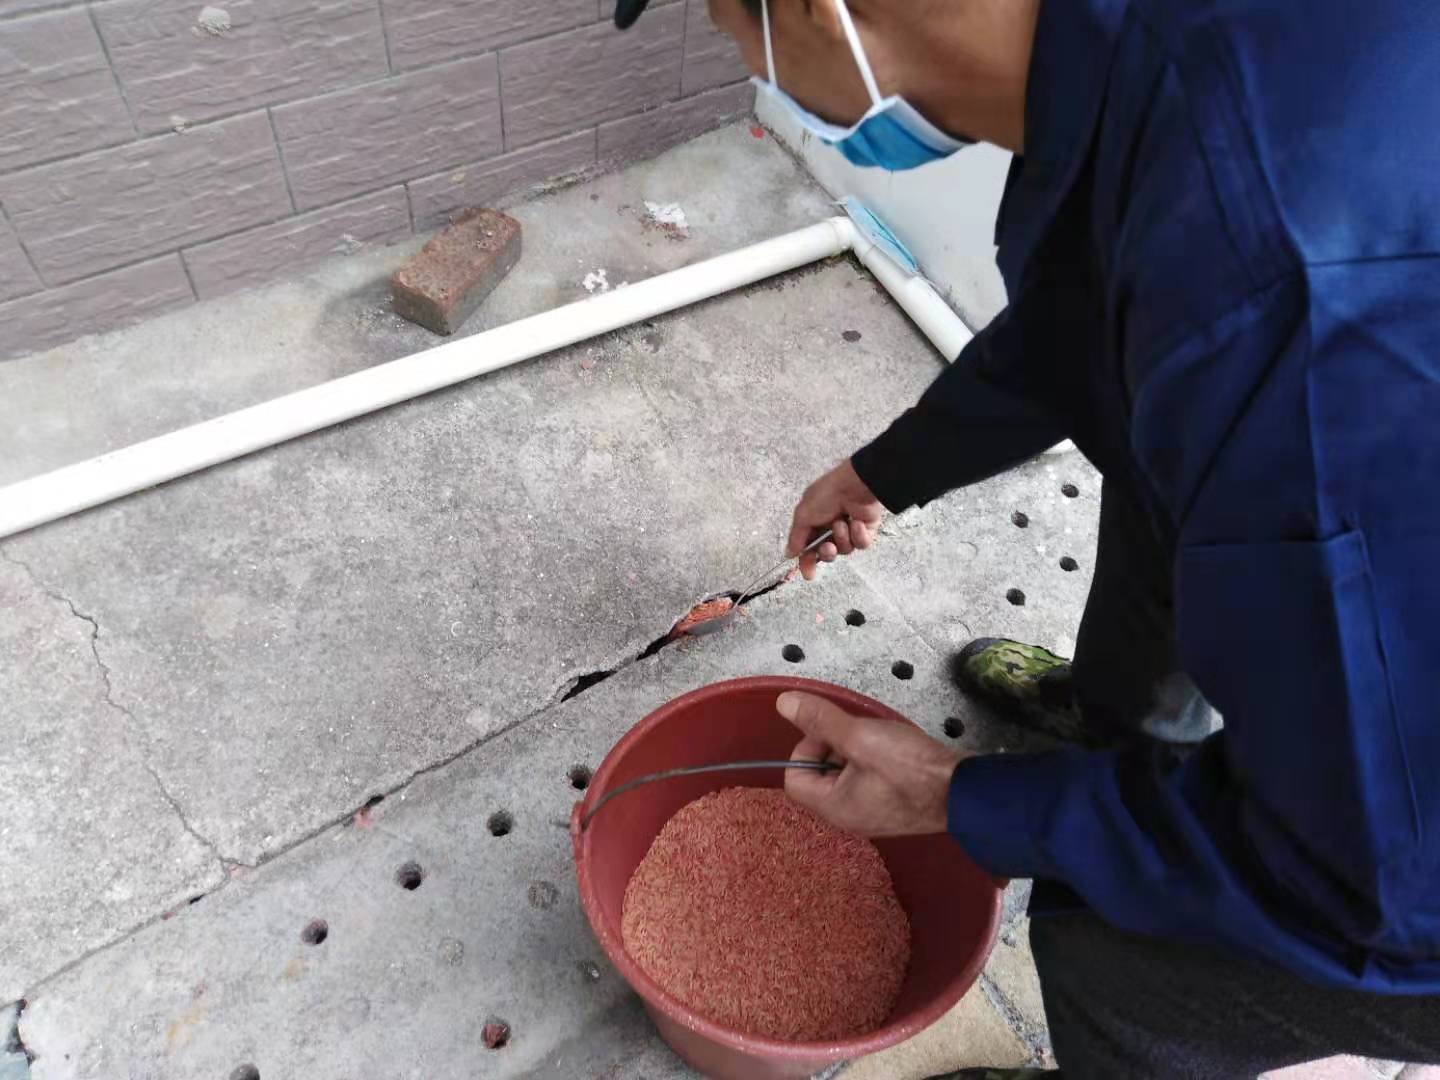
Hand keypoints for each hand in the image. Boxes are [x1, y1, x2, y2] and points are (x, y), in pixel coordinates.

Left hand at [777, 691, 963, 837]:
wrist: (966, 791)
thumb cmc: (912, 767)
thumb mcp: (860, 736)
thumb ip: (821, 719)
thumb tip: (783, 703)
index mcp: (833, 807)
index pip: (794, 777)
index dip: (807, 748)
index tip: (833, 733)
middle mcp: (848, 817)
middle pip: (820, 776)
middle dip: (833, 748)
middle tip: (860, 734)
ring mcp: (873, 814)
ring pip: (846, 776)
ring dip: (856, 752)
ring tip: (881, 741)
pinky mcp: (893, 807)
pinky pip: (868, 781)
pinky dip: (875, 762)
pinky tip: (896, 752)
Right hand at [786, 460, 884, 580]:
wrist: (855, 485)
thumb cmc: (827, 495)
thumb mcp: (803, 515)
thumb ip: (796, 537)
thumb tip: (789, 554)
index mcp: (815, 522)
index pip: (809, 548)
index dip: (807, 562)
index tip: (808, 573)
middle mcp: (831, 527)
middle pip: (828, 554)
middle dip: (827, 552)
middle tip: (828, 546)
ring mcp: (850, 529)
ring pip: (845, 550)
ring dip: (842, 538)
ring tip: (843, 523)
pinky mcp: (867, 530)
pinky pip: (862, 544)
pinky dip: (858, 535)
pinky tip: (856, 522)